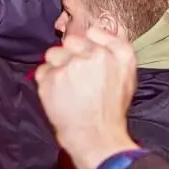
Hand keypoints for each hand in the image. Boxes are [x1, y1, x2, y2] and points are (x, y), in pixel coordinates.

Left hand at [35, 28, 140, 168]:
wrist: (96, 137)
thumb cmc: (111, 111)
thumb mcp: (127, 76)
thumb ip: (115, 49)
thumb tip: (95, 31)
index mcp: (116, 54)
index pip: (92, 33)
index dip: (85, 46)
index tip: (84, 58)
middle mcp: (94, 56)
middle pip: (70, 41)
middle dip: (69, 55)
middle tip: (74, 76)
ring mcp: (70, 66)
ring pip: (53, 54)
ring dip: (56, 67)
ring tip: (65, 87)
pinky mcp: (51, 79)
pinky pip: (41, 71)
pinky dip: (46, 82)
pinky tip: (58, 96)